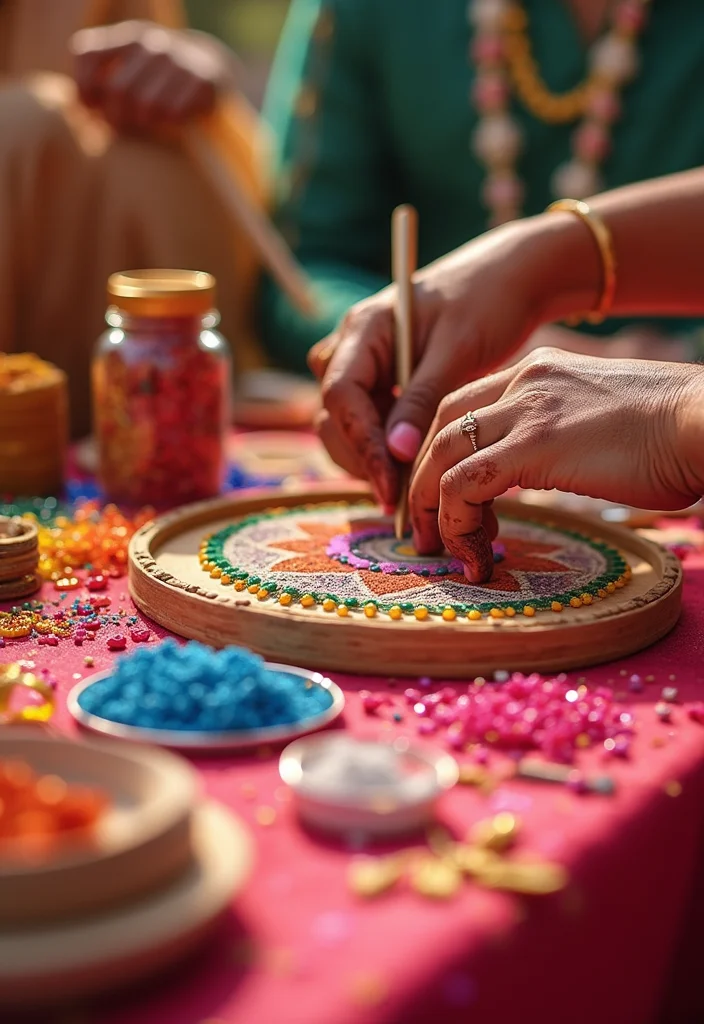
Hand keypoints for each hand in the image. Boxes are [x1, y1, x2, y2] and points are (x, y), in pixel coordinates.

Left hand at [71, 20, 238, 132]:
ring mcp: (178, 61)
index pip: (87, 54)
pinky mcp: (201, 81)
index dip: (84, 88)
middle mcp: (151, 44)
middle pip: (117, 90)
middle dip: (117, 116)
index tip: (93, 108)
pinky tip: (174, 120)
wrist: (213, 69)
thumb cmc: (160, 79)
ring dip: (145, 123)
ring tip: (150, 122)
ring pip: (145, 106)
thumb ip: (103, 79)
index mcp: (129, 37)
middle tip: (125, 125)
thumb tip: (78, 104)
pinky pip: (173, 114)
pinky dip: (170, 124)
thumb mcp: (132, 67)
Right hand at [309, 216, 597, 509]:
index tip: (390, 483)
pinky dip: (387, 451)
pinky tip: (416, 472)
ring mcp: (361, 367)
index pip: (341, 395)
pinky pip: (369, 425)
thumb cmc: (485, 302)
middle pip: (333, 417)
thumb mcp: (458, 350)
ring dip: (372, 461)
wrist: (505, 282)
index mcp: (363, 327)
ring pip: (345, 428)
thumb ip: (423, 400)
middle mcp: (351, 347)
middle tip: (402, 499)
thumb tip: (397, 453)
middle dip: (363, 460)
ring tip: (412, 492)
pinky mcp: (379, 385)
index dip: (361, 444)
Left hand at [410, 348, 703, 581]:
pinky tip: (474, 553)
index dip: (438, 455)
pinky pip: (463, 484)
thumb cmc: (674, 431)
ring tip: (445, 549)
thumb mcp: (601, 418)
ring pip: (439, 458)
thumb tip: (553, 469)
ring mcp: (526, 409)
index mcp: (538, 370)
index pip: (461, 407)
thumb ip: (562, 433)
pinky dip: (457, 523)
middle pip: (437, 429)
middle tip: (427, 530)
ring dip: (432, 510)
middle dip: (421, 483)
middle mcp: (524, 380)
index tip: (444, 500)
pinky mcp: (534, 446)